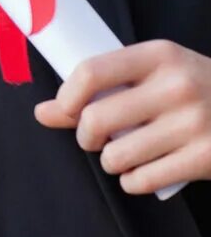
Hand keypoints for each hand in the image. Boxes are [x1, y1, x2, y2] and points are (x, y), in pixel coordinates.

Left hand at [35, 39, 210, 194]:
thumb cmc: (191, 88)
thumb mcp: (152, 73)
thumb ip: (98, 89)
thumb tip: (41, 112)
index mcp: (159, 55)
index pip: (90, 72)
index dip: (66, 97)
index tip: (65, 108)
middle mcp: (178, 86)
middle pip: (96, 119)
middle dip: (85, 136)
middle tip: (94, 138)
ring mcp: (195, 123)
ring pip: (116, 156)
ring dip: (110, 161)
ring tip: (121, 154)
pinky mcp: (206, 158)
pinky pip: (142, 180)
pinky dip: (132, 181)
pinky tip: (139, 172)